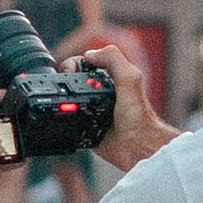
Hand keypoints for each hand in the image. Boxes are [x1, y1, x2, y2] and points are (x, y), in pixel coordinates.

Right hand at [56, 40, 173, 173]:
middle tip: (64, 88)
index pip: (86, 63)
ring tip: (63, 103)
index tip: (68, 72)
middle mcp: (101, 93)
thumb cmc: (139, 117)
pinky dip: (64, 118)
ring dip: (63, 100)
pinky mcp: (87, 128)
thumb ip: (113, 59)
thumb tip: (89, 54)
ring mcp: (93, 110)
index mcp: (111, 79)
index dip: (74, 64)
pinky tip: (65, 117)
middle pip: (73, 80)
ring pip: (69, 99)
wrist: (138, 148)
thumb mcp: (130, 79)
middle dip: (65, 81)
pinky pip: (69, 120)